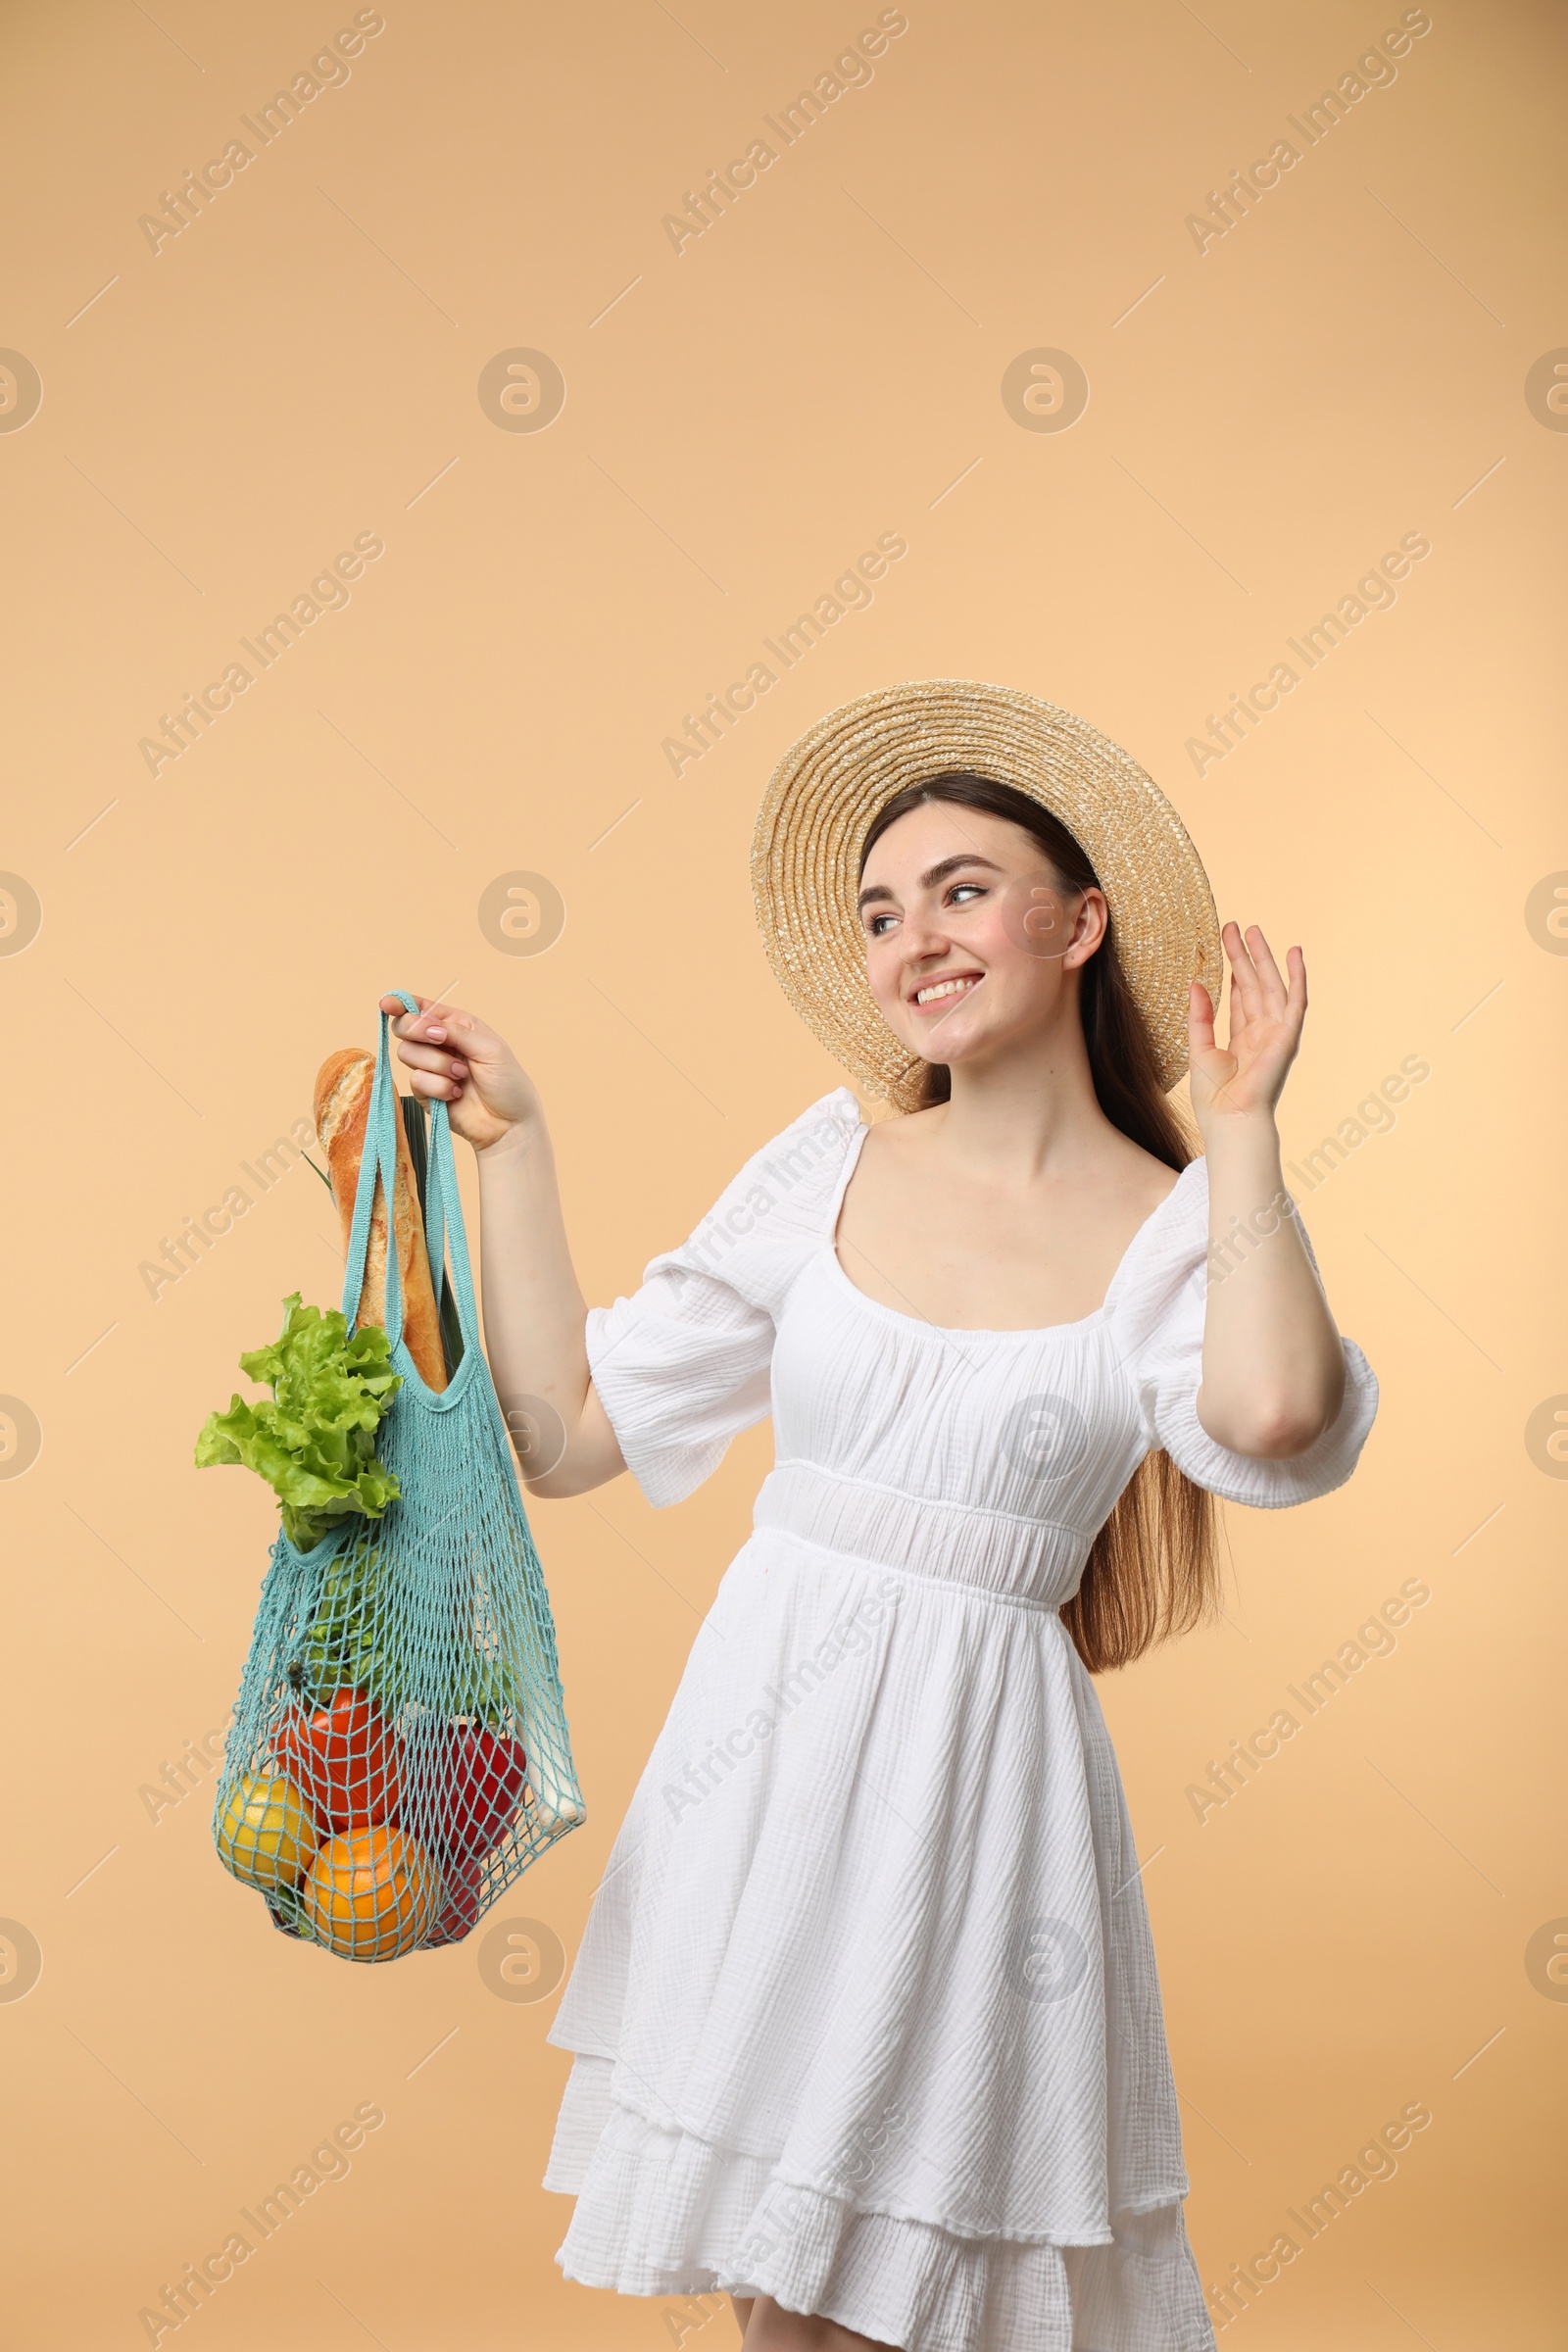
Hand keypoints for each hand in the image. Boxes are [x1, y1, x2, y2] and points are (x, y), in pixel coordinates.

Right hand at [377, 996, 539, 1154]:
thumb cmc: (508, 1084)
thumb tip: (427, 1024)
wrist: (509, 1125)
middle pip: (404, 1027)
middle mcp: (440, 1044)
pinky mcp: (425, 1093)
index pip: (423, 1009)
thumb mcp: (490, 1049)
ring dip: (437, 1064)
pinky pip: (416, 1081)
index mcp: (457, 1026)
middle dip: (416, 1031)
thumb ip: (456, 1031)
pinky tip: (456, 1094)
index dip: (402, 1004)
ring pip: (407, 1053)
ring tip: (462, 1075)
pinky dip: (438, 1087)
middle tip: (438, 1039)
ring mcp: (431, 1068)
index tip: (388, 1004)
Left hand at [1187, 922, 1303, 1131]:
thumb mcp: (1199, 1048)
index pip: (1240, 996)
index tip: (1226, 942)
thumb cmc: (1213, 1096)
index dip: (1234, 968)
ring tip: (1254, 930)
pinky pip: (1296, 1002)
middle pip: (1254, 985)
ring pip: (1271, 986)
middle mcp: (1262, 1033)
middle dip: (1245, 955)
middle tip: (1235, 926)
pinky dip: (1298, 978)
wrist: (1229, 1118)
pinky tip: (1295, 954)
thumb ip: (1200, 1016)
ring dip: (1264, 958)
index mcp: (1242, 1039)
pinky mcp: (1287, 1036)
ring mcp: (1276, 1033)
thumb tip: (1195, 983)